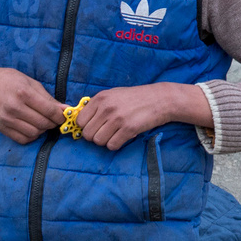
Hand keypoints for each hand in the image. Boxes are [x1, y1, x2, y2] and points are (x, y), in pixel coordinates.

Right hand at [0, 65, 65, 143]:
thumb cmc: (11, 81)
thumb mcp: (31, 83)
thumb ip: (48, 98)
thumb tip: (65, 109)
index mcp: (23, 93)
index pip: (49, 110)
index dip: (60, 116)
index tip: (62, 116)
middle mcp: (14, 107)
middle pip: (42, 123)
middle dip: (52, 123)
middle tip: (53, 120)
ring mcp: (6, 119)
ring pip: (34, 133)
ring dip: (42, 130)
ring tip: (41, 122)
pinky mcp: (1, 127)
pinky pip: (22, 139)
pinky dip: (31, 136)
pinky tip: (32, 127)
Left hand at [68, 83, 212, 150]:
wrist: (160, 99)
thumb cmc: (135, 98)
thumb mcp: (113, 95)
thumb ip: (97, 106)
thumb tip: (80, 121)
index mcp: (100, 98)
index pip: (80, 120)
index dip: (86, 127)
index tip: (95, 127)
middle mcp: (106, 108)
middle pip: (88, 134)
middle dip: (95, 136)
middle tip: (106, 132)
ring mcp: (117, 118)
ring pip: (98, 141)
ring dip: (105, 141)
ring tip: (115, 134)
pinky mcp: (129, 128)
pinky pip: (112, 145)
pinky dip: (115, 145)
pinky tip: (122, 137)